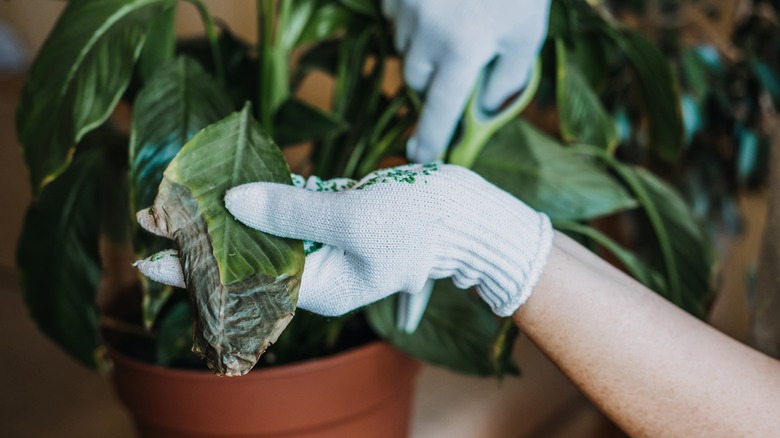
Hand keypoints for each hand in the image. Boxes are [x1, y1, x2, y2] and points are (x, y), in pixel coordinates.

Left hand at [136, 164, 552, 316]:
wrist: (463, 214)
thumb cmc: (416, 224)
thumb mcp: (353, 218)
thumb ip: (292, 211)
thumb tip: (235, 199)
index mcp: (321, 286)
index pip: (245, 282)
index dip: (197, 272)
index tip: (151, 260)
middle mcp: (318, 273)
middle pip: (250, 258)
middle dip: (206, 241)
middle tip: (156, 222)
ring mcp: (327, 247)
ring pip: (268, 232)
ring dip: (231, 216)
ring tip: (185, 202)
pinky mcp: (336, 222)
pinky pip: (292, 213)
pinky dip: (268, 199)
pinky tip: (239, 188)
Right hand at [383, 0, 550, 162]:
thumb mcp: (526, 34)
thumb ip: (507, 80)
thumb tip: (482, 111)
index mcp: (464, 50)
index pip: (441, 110)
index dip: (430, 138)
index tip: (420, 157)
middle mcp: (428, 34)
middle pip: (417, 80)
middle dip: (435, 79)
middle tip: (460, 59)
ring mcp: (406, 9)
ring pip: (406, 50)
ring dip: (425, 48)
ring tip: (454, 18)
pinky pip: (396, 19)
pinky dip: (413, 20)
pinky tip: (438, 1)